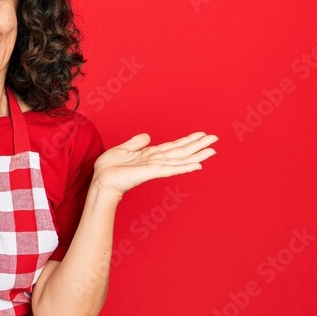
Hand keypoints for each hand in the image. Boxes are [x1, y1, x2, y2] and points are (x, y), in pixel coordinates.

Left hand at [91, 131, 217, 199]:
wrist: (101, 181)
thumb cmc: (109, 168)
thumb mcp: (123, 149)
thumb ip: (136, 143)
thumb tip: (148, 136)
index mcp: (150, 155)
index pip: (173, 146)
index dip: (188, 140)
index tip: (202, 134)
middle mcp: (156, 161)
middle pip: (181, 152)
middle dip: (198, 145)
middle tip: (215, 139)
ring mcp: (155, 167)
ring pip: (180, 160)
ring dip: (196, 155)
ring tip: (212, 151)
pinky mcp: (150, 173)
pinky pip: (170, 169)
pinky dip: (184, 167)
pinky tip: (196, 166)